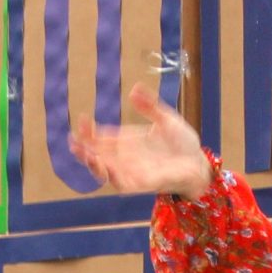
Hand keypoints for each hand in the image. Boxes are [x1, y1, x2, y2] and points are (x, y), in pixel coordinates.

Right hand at [67, 83, 210, 199]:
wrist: (199, 162)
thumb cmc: (183, 143)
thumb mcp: (166, 119)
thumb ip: (150, 105)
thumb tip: (134, 88)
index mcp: (126, 142)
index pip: (100, 137)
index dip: (89, 131)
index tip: (82, 119)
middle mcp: (124, 158)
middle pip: (96, 155)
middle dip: (83, 150)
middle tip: (73, 142)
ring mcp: (131, 172)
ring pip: (105, 172)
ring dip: (94, 165)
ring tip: (86, 155)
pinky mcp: (142, 184)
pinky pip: (122, 184)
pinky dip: (113, 177)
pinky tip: (106, 168)